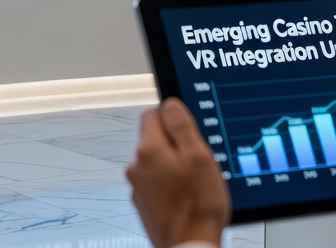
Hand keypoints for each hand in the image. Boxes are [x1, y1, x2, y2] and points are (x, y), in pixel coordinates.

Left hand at [126, 98, 230, 247]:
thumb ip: (181, 125)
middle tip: (199, 163)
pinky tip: (188, 198)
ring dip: (175, 168)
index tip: (191, 133)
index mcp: (148, 150)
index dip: (175, 119)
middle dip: (177, 146)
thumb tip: (169, 103)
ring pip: (158, 163)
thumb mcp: (199, 156)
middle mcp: (136, 167)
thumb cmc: (197, 206)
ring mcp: (138, 188)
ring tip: (196, 185)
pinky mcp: (145, 205)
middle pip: (156, 139)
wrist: (190, 247)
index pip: (153, 113)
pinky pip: (158, 184)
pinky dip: (171, 186)